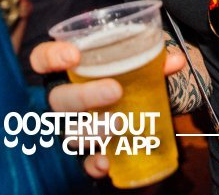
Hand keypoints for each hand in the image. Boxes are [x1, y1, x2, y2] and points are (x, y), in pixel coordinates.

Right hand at [30, 40, 185, 177]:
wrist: (131, 107)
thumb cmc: (124, 77)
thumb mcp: (135, 64)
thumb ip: (153, 60)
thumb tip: (177, 61)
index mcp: (66, 70)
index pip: (41, 59)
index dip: (50, 56)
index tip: (74, 56)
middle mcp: (60, 99)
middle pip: (57, 99)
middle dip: (84, 95)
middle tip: (114, 91)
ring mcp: (68, 127)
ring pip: (68, 132)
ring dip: (92, 130)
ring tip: (119, 125)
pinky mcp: (82, 152)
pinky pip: (80, 162)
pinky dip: (91, 163)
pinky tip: (106, 162)